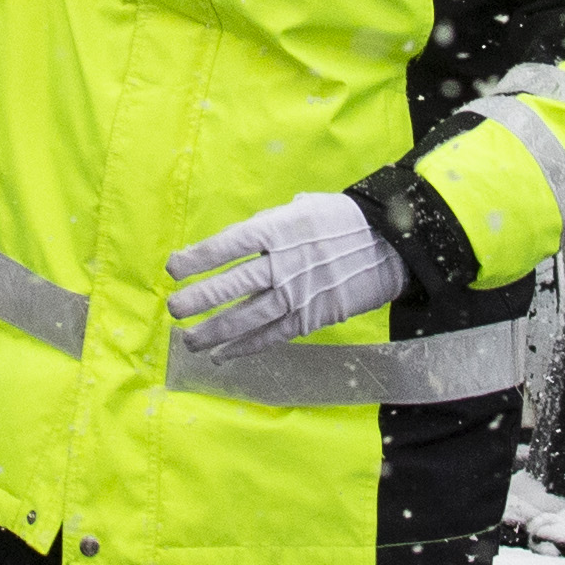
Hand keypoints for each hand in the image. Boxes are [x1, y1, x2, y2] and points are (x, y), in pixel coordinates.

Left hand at [164, 192, 408, 357]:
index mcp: (279, 230)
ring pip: (249, 316)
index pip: (228, 245)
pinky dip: (246, 346)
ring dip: (216, 331)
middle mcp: (286, 263)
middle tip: (174, 309)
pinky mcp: (311, 317)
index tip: (173, 268)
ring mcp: (299, 293)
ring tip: (189, 340)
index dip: (198, 258)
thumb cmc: (340, 221)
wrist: (391, 245)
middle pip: (234, 284)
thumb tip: (231, 242)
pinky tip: (222, 354)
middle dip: (200, 299)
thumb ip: (265, 226)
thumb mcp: (301, 209)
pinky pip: (273, 335)